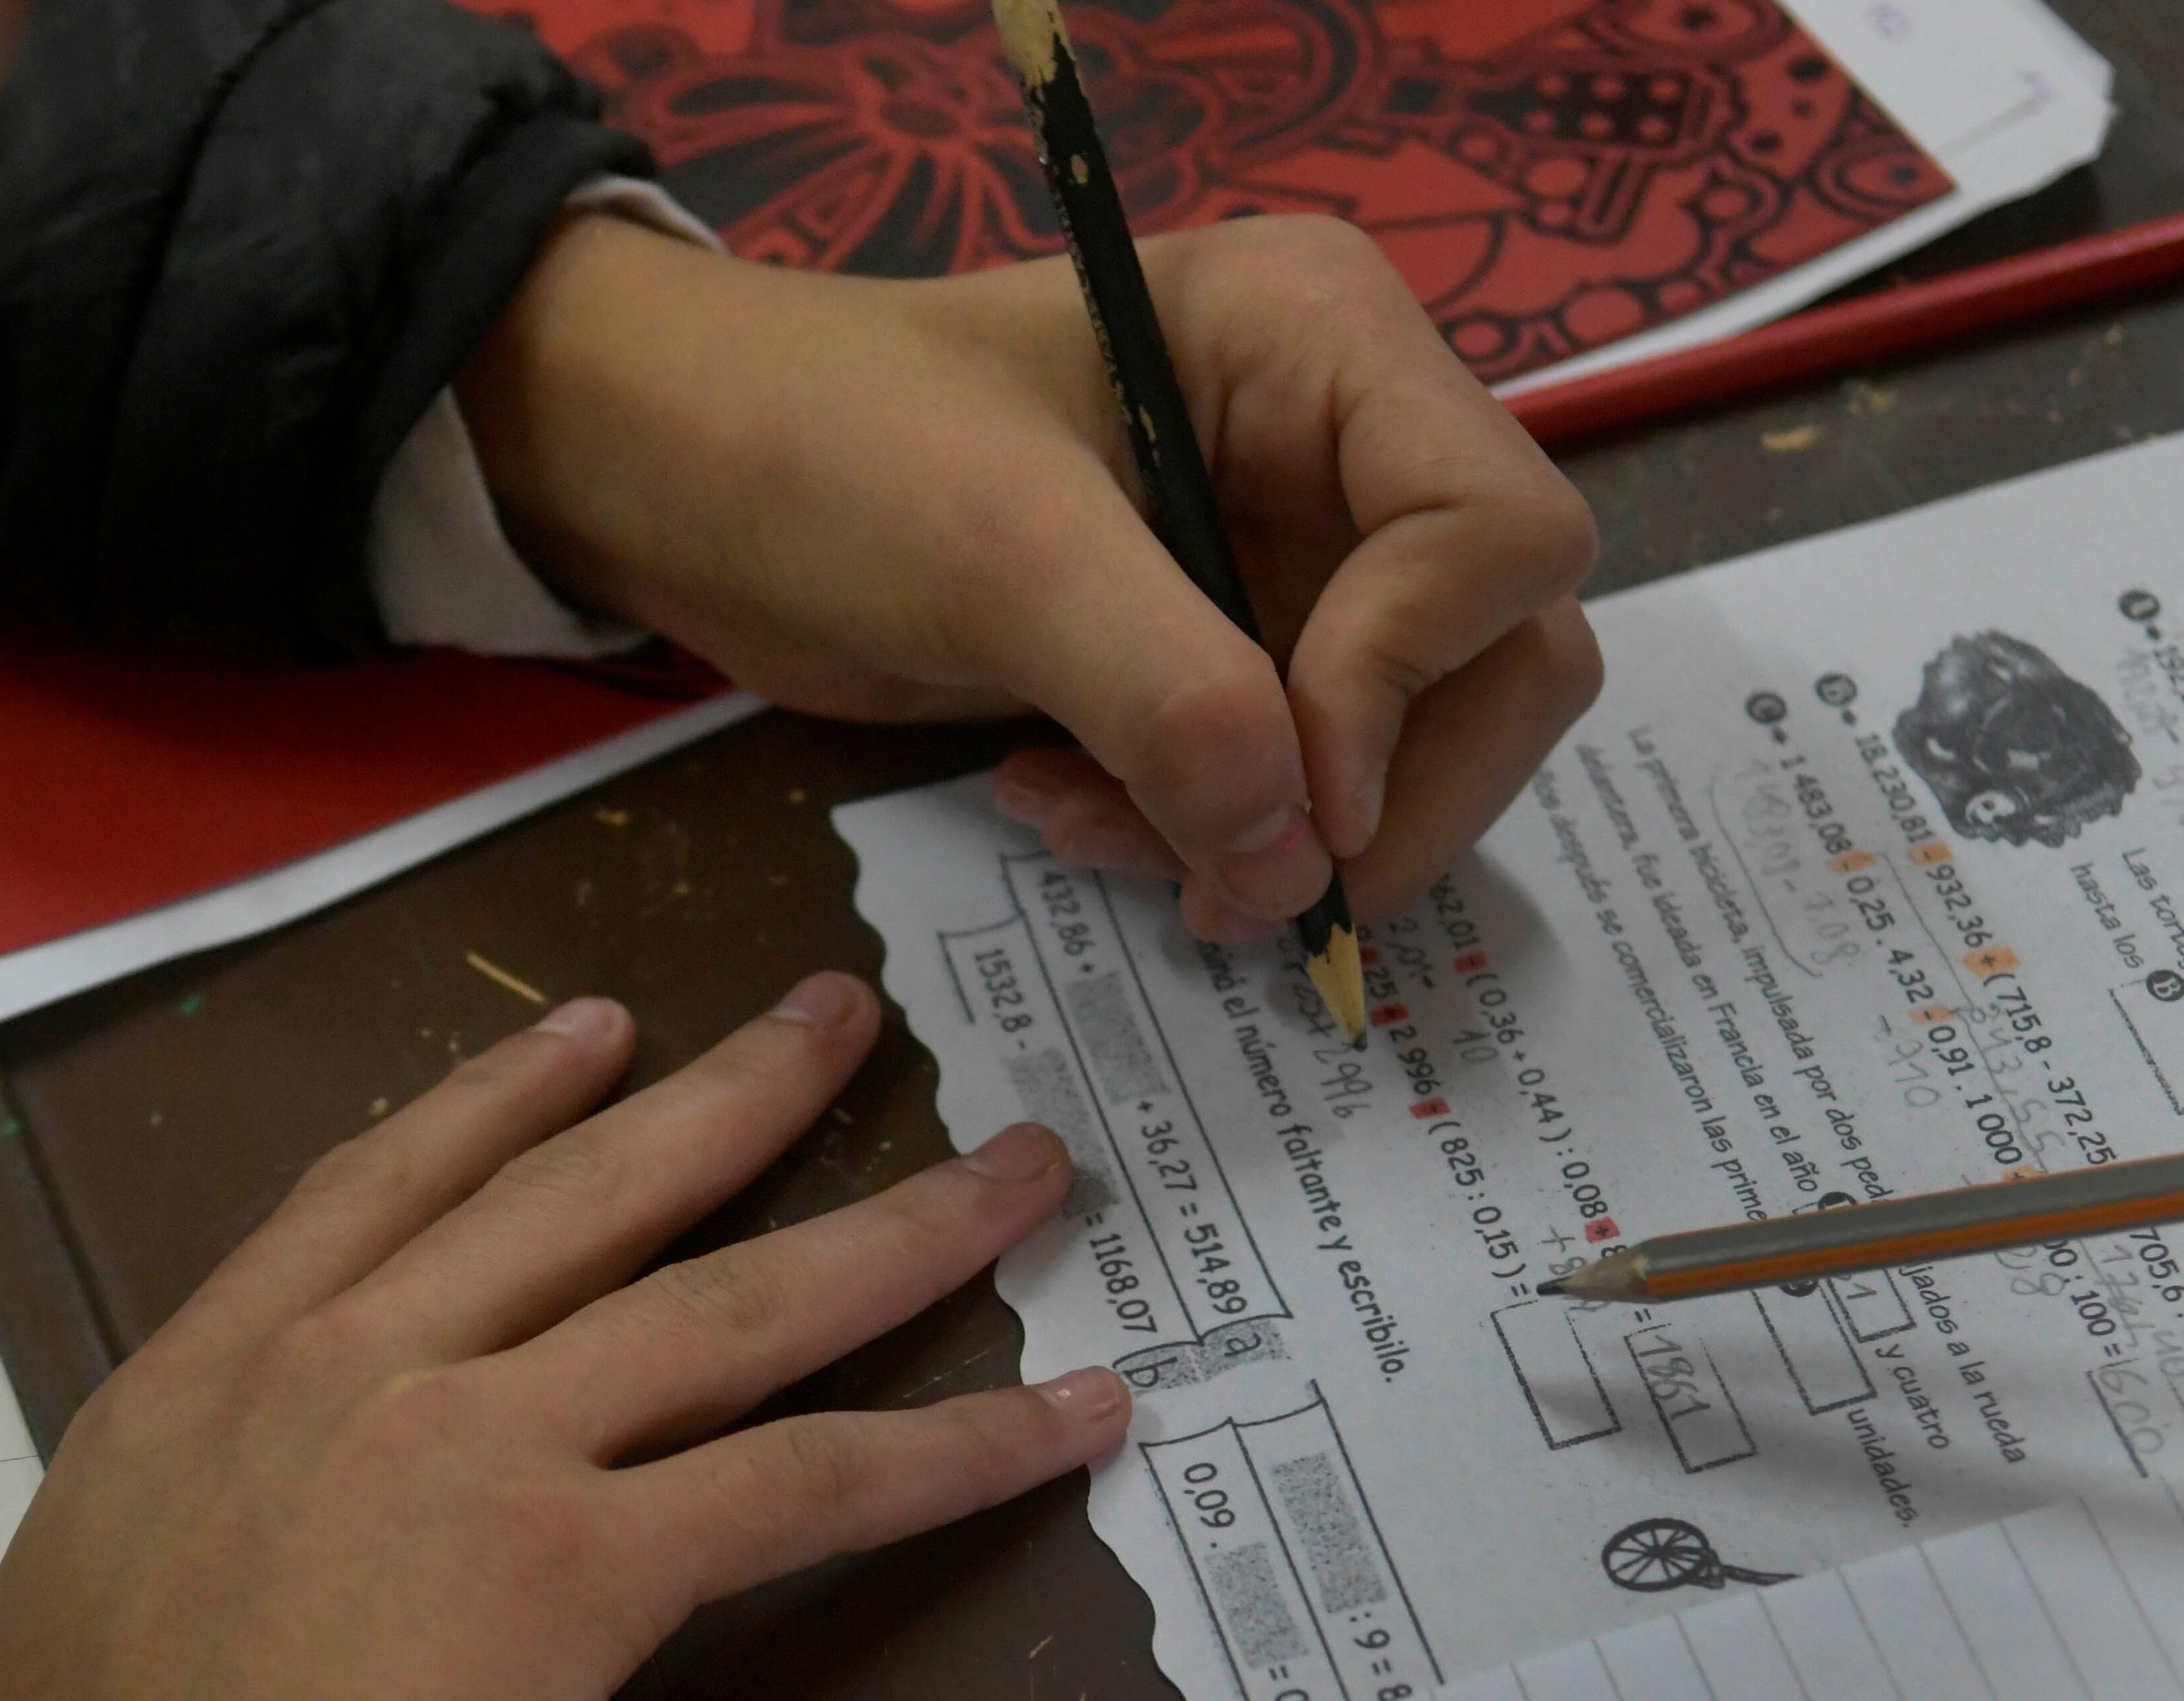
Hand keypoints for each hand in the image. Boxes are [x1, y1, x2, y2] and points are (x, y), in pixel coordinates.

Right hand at [0, 976, 1129, 1700]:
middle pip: (582, 1194)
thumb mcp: (7, 1667)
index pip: (379, 1192)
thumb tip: (20, 1656)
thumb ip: (55, 1624)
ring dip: (893, 1227)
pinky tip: (1068, 1414)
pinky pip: (806, 1485)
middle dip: (726, 1094)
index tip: (594, 1035)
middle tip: (835, 1017)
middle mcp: (355, 1370)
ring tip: (1017, 1168)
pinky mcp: (587, 1562)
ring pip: (725, 1305)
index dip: (498, 1101)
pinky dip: (955, 1450)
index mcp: (208, 1381)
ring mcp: (478, 1447)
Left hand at [459, 213, 1603, 940]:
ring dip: (1265, 830)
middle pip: (1499, 658)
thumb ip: (1170, 695)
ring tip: (1085, 829)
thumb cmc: (823, 450)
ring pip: (1401, 746)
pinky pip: (1294, 782)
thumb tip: (1294, 860)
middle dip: (1362, 792)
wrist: (683, 481)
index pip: (1500, 533)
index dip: (1412, 684)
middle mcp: (1347, 440)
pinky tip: (1065, 812)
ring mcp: (1296, 553)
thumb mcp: (1000, 553)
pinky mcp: (1226, 652)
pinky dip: (1203, 833)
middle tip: (1210, 878)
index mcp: (1325, 339)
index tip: (1287, 795)